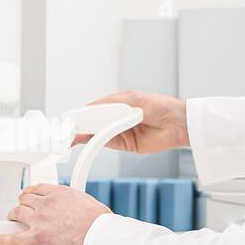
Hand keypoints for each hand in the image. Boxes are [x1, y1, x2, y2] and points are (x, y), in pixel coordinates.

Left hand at [0, 183, 110, 244]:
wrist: (96, 234)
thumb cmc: (97, 220)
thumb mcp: (86, 200)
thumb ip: (74, 201)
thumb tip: (76, 205)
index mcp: (58, 192)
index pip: (38, 188)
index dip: (32, 192)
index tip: (30, 195)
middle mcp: (46, 203)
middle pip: (25, 199)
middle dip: (22, 202)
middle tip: (21, 207)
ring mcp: (39, 220)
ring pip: (18, 213)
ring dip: (13, 215)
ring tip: (11, 218)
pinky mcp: (37, 236)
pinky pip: (14, 238)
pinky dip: (2, 239)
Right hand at [73, 91, 188, 151]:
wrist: (179, 124)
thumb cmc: (161, 106)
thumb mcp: (135, 101)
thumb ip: (115, 107)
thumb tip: (97, 111)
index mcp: (117, 102)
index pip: (93, 108)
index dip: (81, 114)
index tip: (69, 118)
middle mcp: (116, 116)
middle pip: (92, 122)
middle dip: (78, 126)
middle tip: (65, 131)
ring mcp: (119, 130)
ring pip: (96, 133)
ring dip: (83, 136)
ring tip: (70, 138)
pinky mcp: (124, 144)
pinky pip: (106, 143)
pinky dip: (95, 144)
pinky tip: (85, 143)